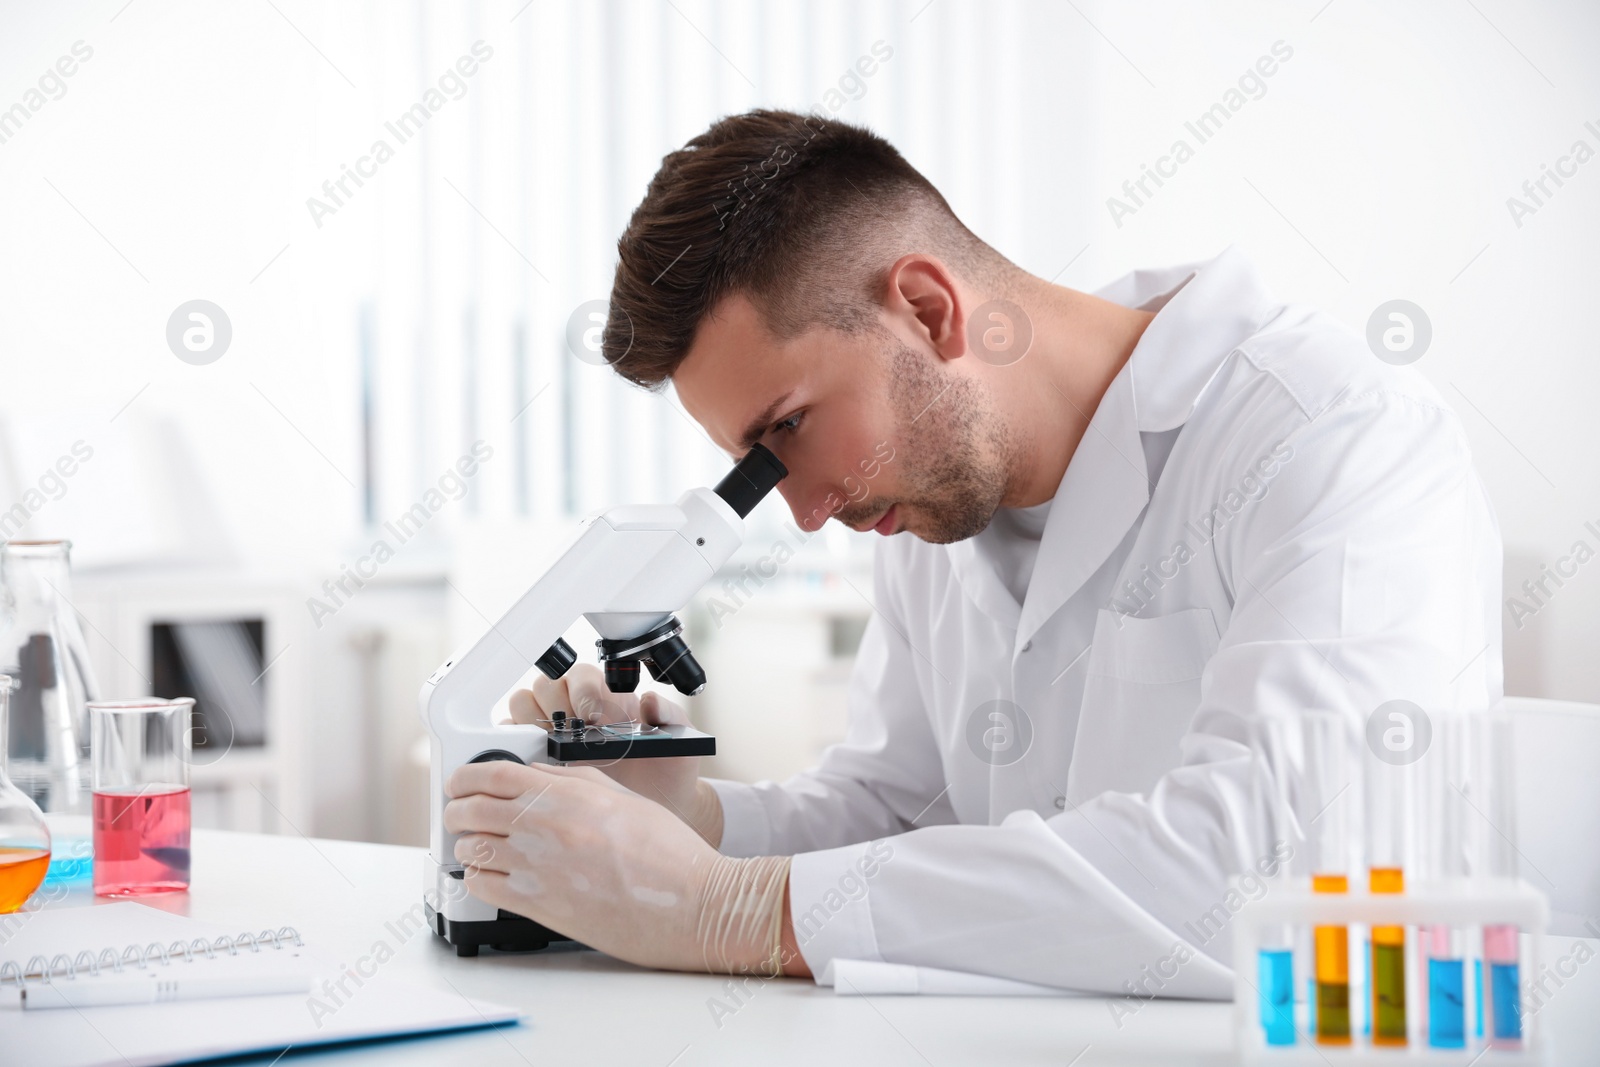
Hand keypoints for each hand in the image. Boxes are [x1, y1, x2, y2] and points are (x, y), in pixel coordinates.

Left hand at [445, 760, 788, 973]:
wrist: (690, 902)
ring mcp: (537, 867)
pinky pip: (483, 887)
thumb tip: (536, 777)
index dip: (466, 776)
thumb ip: (574, 783)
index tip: (459, 782)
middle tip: (459, 813)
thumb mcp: (622, 798)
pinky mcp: (538, 905)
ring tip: (476, 846)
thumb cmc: (667, 852)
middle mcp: (546, 826)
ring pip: (470, 849)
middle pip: (471, 810)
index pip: (493, 774)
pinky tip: (492, 876)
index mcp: (568, 793)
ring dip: (467, 845)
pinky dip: (478, 878)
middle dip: (458, 810)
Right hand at [510, 664, 721, 844]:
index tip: (594, 714)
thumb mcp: (680, 742)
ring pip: (523, 706)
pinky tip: (537, 764)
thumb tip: (650, 701)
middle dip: (555, 703)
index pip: (581, 675)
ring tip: (554, 747)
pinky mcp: (537, 760)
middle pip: (545, 686)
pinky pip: (511, 742)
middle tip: (572, 731)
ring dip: (532, 721)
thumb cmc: (667, 770)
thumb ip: (670, 715)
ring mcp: (553, 734)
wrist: (660, 807)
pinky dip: (514, 746)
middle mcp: (575, 711)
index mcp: (607, 697)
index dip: (583, 690)